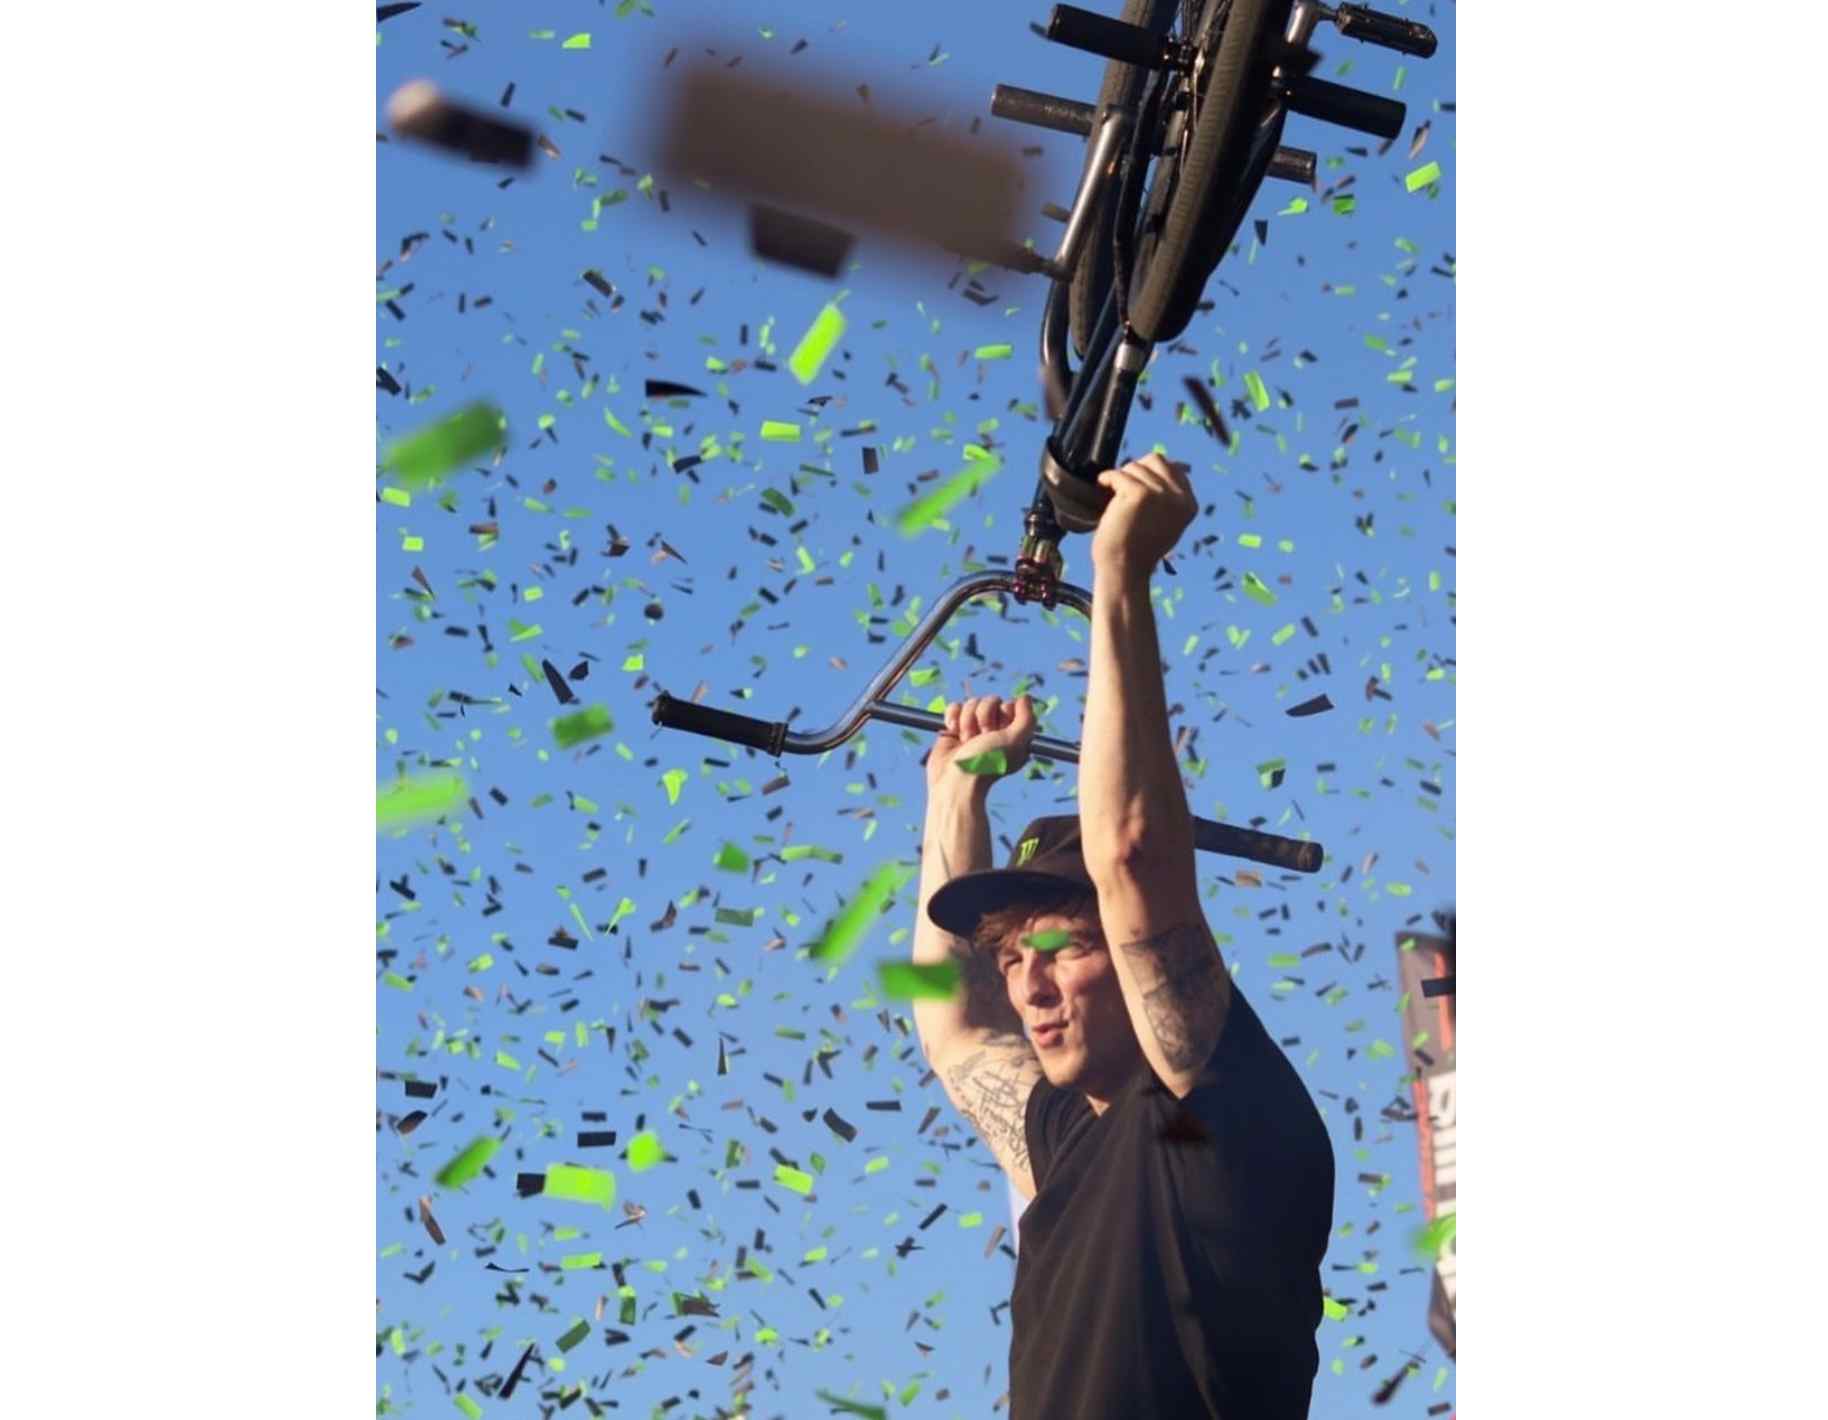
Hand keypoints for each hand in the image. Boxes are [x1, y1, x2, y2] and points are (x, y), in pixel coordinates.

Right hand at [926, 694, 1036, 791]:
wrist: (955, 781)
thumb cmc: (986, 763)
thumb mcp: (1015, 741)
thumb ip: (1027, 718)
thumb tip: (1024, 697)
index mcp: (1012, 734)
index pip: (1009, 705)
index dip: (1003, 713)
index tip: (998, 731)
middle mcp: (994, 731)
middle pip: (990, 701)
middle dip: (984, 717)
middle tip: (982, 738)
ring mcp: (974, 729)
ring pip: (972, 703)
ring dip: (967, 720)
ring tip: (966, 740)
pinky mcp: (955, 728)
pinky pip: (955, 707)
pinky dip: (953, 717)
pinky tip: (953, 732)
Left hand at [1090, 452, 1197, 578]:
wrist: (1124, 570)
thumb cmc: (1138, 549)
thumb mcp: (1166, 522)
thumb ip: (1171, 496)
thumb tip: (1176, 463)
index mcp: (1189, 504)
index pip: (1173, 467)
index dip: (1150, 471)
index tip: (1135, 485)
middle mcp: (1179, 498)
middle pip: (1155, 460)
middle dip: (1136, 469)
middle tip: (1122, 487)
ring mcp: (1160, 494)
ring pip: (1135, 467)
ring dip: (1120, 478)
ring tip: (1113, 497)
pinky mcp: (1139, 494)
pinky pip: (1118, 474)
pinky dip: (1106, 479)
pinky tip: (1102, 487)